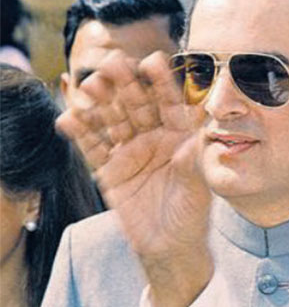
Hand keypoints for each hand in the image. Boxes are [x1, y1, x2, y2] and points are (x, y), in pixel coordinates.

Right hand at [57, 51, 212, 306]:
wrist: (170, 246)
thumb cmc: (192, 213)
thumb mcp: (198, 184)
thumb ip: (194, 157)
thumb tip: (201, 131)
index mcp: (180, 135)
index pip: (170, 102)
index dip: (162, 82)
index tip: (153, 60)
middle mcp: (154, 138)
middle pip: (137, 104)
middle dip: (126, 84)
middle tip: (113, 63)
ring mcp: (130, 151)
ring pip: (112, 119)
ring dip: (100, 102)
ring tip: (89, 85)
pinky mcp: (110, 169)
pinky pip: (93, 147)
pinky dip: (81, 133)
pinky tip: (69, 118)